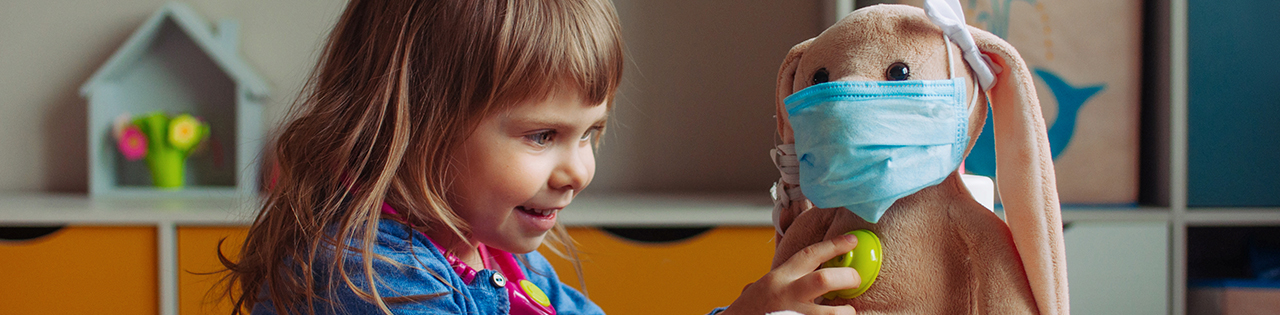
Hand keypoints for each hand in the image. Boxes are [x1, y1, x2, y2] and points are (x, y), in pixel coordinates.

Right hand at [720, 234, 860, 314]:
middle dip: (846, 276)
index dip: (833, 245)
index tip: (852, 240)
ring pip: (830, 313)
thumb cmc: (750, 309)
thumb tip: (802, 251)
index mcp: (780, 278)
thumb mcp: (764, 285)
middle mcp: (787, 294)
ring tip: (849, 310)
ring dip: (845, 311)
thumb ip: (784, 273)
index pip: (810, 254)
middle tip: (856, 278)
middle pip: (823, 279)